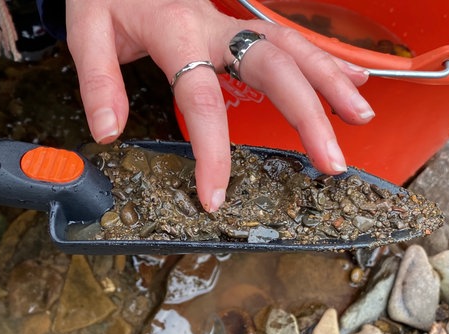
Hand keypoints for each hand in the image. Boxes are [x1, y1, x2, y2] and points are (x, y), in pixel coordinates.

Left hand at [65, 0, 373, 211]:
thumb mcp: (87, 28)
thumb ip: (97, 80)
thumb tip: (108, 133)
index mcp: (176, 31)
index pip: (201, 96)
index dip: (212, 150)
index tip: (216, 196)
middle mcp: (216, 25)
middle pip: (272, 65)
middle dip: (308, 112)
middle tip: (331, 159)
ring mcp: (233, 23)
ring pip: (292, 48)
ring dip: (330, 82)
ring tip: (361, 118)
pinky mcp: (240, 25)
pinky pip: (290, 40)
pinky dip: (325, 60)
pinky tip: (352, 81)